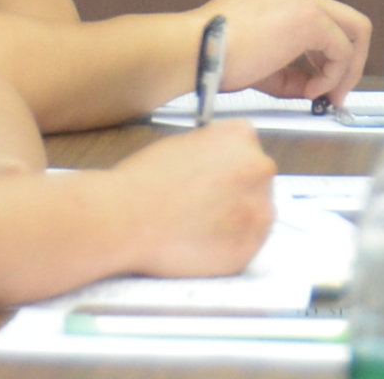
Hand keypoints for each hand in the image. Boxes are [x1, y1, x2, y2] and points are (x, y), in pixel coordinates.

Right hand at [110, 120, 277, 276]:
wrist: (123, 219)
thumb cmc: (141, 181)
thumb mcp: (182, 143)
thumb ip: (212, 150)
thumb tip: (219, 166)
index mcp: (242, 136)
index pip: (247, 150)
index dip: (226, 168)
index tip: (212, 182)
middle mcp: (259, 167)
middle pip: (256, 181)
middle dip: (235, 193)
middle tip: (203, 208)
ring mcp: (259, 207)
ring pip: (256, 213)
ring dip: (236, 220)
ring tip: (198, 228)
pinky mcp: (249, 246)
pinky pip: (247, 246)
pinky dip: (229, 248)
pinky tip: (201, 245)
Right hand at [201, 0, 373, 103]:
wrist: (191, 51)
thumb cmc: (210, 57)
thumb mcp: (257, 62)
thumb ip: (287, 70)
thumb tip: (310, 87)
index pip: (321, 21)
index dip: (327, 56)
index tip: (321, 82)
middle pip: (347, 20)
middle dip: (349, 61)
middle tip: (337, 92)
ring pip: (353, 30)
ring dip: (345, 70)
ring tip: (323, 95)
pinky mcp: (308, 16)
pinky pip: (341, 49)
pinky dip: (333, 74)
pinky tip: (310, 91)